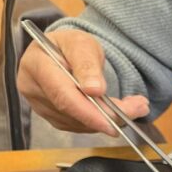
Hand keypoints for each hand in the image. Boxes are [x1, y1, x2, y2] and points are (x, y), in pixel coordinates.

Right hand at [17, 29, 149, 135]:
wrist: (64, 54)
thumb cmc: (71, 46)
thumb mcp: (82, 44)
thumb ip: (87, 64)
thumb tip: (94, 90)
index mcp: (36, 65)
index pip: (61, 95)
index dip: (87, 112)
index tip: (113, 122)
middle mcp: (33, 89)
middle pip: (72, 112)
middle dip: (108, 115)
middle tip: (139, 108)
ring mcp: (41, 107)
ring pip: (79, 123)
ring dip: (110, 119)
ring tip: (134, 106)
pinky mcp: (54, 118)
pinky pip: (81, 127)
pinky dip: (102, 122)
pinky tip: (117, 111)